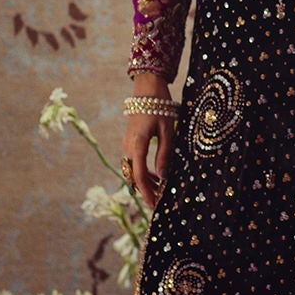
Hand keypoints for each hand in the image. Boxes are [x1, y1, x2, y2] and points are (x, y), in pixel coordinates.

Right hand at [123, 76, 175, 209]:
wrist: (147, 90)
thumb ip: (164, 154)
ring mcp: (127, 144)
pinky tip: (157, 175)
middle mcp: (128, 147)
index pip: (140, 175)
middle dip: (147, 190)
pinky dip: (144, 171)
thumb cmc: (160, 107)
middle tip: (160, 201)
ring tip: (162, 190)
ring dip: (146, 181)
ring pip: (134, 170)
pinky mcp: (130, 142)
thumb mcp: (167, 131)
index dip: (147, 192)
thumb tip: (163, 176)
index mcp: (137, 145)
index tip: (154, 205)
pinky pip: (135, 162)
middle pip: (135, 176)